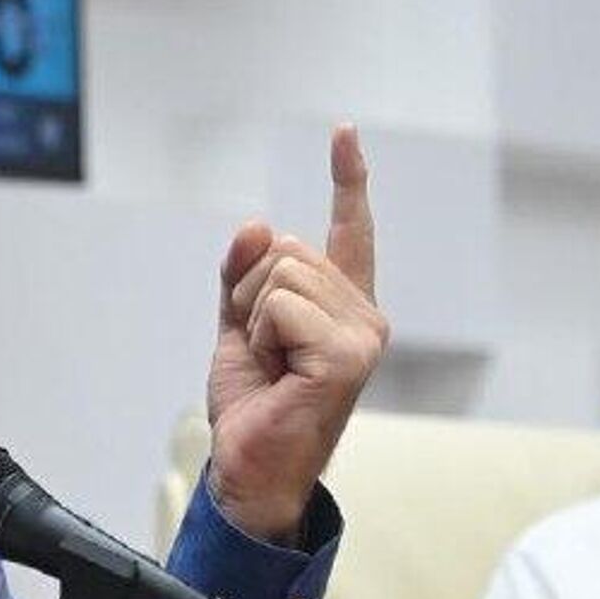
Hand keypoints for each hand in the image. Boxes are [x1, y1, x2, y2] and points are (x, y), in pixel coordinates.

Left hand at [206, 124, 389, 542]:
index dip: (347, 180)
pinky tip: (277, 375)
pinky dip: (258, 338)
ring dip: (251, 320)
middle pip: (285, 249)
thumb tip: (255, 224)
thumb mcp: (235, 327)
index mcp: (342, 306)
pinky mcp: (348, 355)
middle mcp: (363, 314)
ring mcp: (362, 334)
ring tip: (270, 365)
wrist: (250, 465)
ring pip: (278, 274)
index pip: (349, 230)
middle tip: (261, 352)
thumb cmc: (253, 404)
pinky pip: (277, 306)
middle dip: (247, 296)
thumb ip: (240, 276)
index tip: (345, 133)